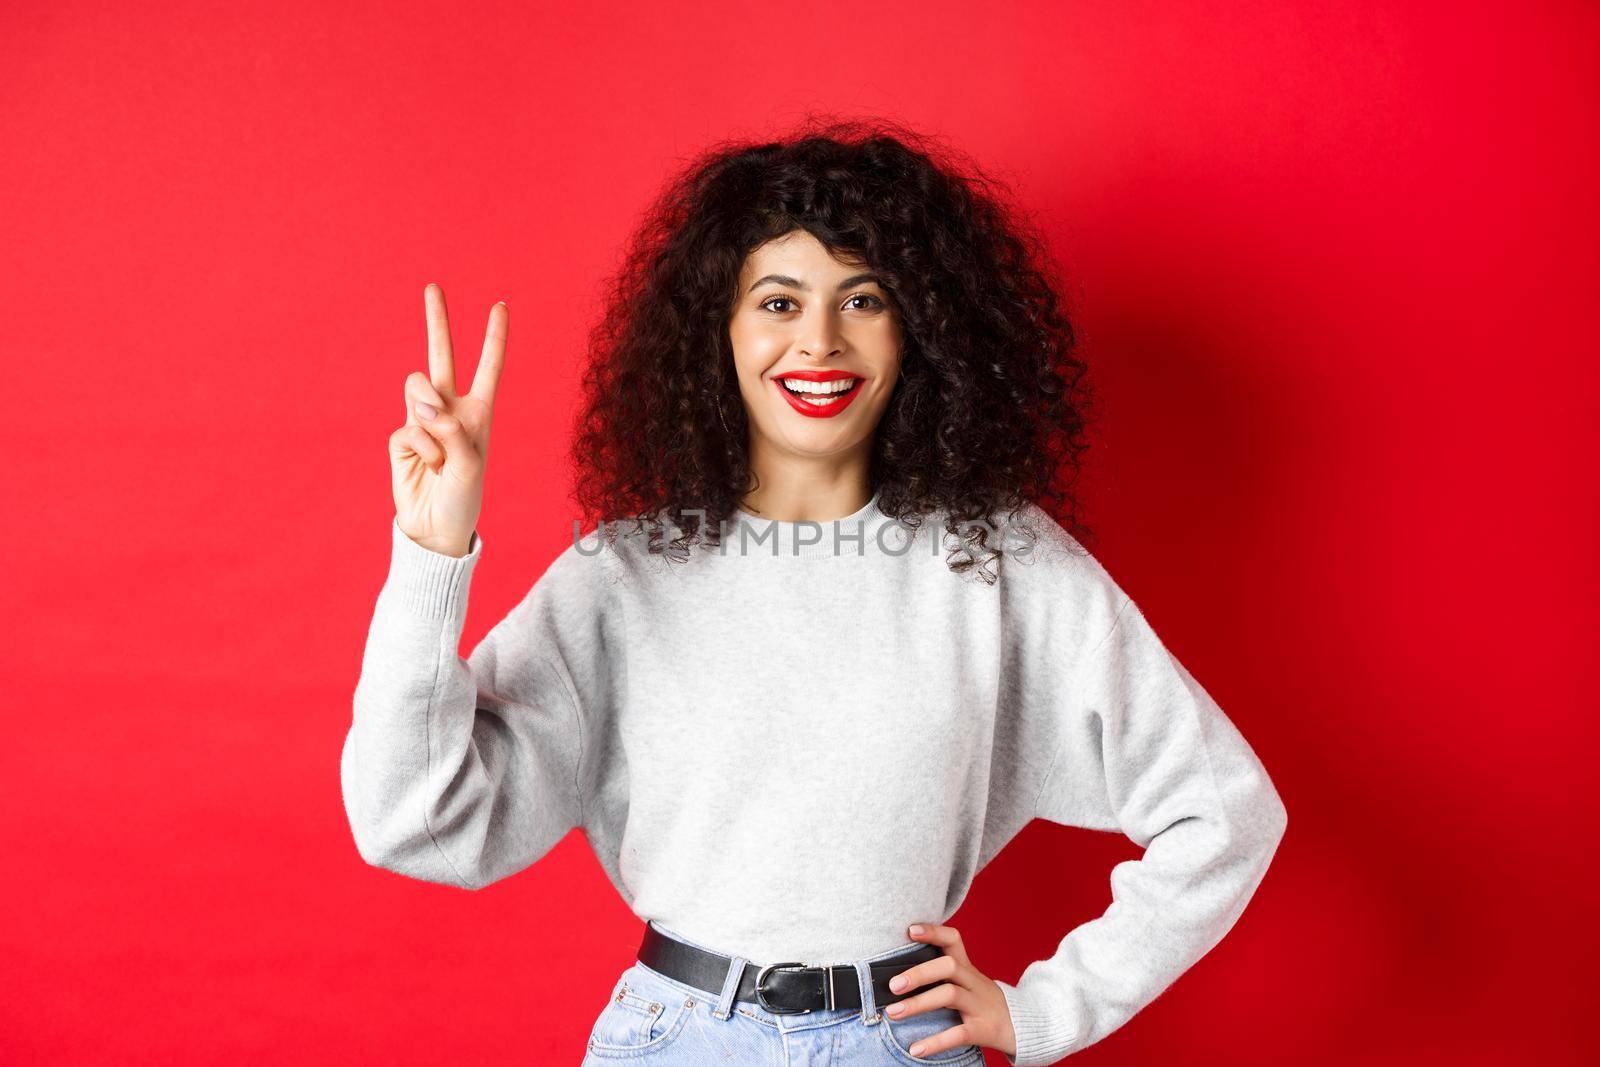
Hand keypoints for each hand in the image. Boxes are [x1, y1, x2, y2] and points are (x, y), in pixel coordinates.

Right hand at [388, 284, 506, 557]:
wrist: (435, 527)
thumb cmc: (464, 498)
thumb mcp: (470, 465)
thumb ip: (450, 429)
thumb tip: (423, 404)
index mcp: (478, 413)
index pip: (488, 369)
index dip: (494, 338)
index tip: (500, 305)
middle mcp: (451, 410)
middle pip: (442, 357)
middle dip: (438, 322)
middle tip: (433, 287)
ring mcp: (423, 421)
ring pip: (417, 388)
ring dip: (429, 414)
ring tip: (439, 450)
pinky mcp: (402, 437)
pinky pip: (409, 427)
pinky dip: (421, 448)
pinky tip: (428, 467)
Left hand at [885, 922, 1016, 1059]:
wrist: (1025, 1027)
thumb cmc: (985, 1003)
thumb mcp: (970, 983)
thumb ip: (944, 976)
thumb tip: (900, 977)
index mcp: (968, 968)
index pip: (953, 940)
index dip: (933, 932)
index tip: (910, 930)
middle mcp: (974, 982)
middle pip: (948, 966)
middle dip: (919, 973)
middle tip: (893, 985)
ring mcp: (979, 1005)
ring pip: (950, 995)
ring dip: (918, 1003)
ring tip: (893, 1012)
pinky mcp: (983, 1029)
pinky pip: (958, 1033)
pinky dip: (935, 1042)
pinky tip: (915, 1049)